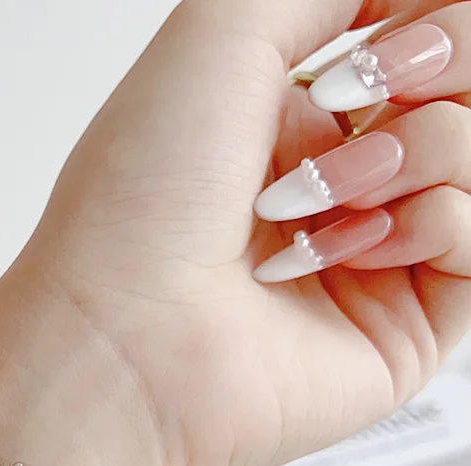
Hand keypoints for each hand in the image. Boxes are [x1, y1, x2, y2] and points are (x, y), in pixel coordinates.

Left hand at [0, 0, 469, 465]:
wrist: (122, 340)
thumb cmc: (137, 206)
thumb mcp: (215, 36)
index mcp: (289, 118)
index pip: (418, 33)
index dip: (424, 16)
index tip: (376, 36)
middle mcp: (334, 182)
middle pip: (461, 87)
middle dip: (428, 65)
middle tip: (358, 95)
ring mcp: (372, 254)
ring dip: (410, 152)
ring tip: (304, 204)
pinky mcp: (405, 323)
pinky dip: (427, 223)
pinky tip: (349, 251)